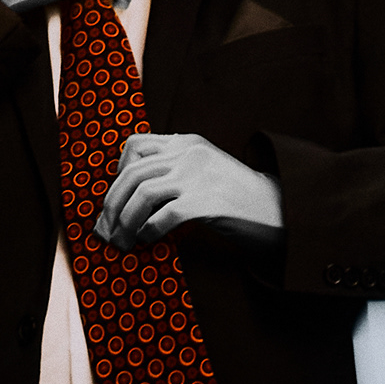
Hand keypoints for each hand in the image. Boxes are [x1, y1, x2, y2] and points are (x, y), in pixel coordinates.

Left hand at [95, 132, 283, 251]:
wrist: (277, 210)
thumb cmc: (237, 198)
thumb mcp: (204, 169)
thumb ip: (174, 169)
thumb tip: (132, 194)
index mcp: (187, 142)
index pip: (135, 145)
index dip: (118, 173)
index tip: (118, 197)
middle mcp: (189, 154)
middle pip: (131, 173)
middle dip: (112, 205)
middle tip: (107, 229)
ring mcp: (198, 176)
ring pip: (142, 194)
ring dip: (126, 222)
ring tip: (123, 241)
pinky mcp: (206, 202)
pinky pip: (163, 216)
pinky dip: (149, 231)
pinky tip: (148, 240)